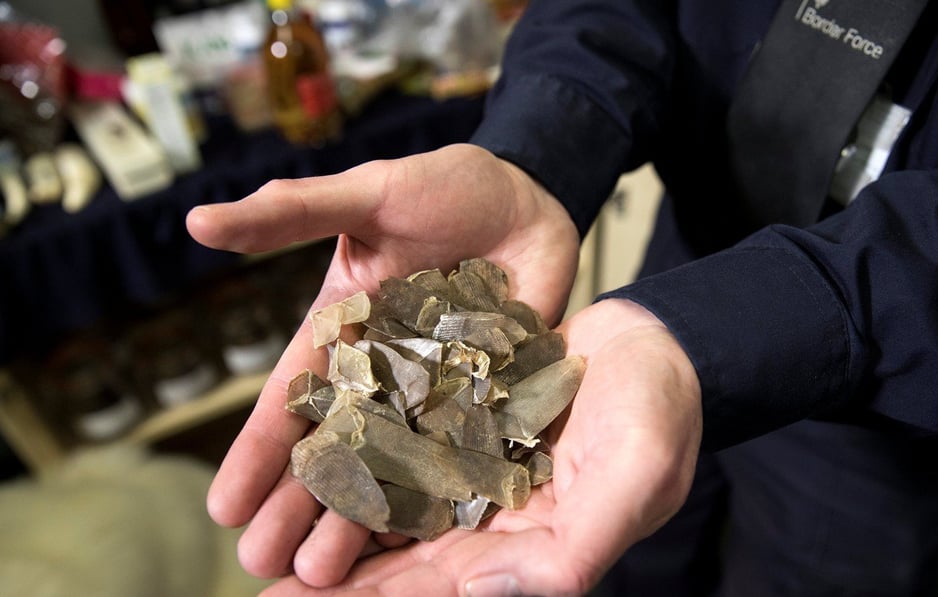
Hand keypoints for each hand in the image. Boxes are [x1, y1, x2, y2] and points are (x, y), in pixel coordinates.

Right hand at [186, 144, 580, 585]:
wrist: (531, 197)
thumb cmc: (446, 187)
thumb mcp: (366, 195)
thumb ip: (294, 213)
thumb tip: (199, 219)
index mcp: (343, 329)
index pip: (292, 398)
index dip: (260, 451)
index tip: (223, 505)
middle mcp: (384, 370)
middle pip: (336, 445)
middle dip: (298, 502)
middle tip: (261, 559)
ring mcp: (437, 388)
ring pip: (392, 462)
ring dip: (359, 515)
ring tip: (324, 572)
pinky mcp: (490, 395)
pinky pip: (463, 451)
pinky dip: (440, 494)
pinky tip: (415, 542)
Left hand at [261, 298, 702, 595]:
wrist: (656, 341)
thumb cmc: (660, 410)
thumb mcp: (635, 479)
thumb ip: (572, 550)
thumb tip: (485, 591)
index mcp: (538, 550)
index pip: (450, 590)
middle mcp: (501, 523)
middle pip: (410, 565)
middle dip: (340, 583)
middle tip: (267, 590)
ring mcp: (480, 475)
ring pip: (397, 513)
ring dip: (338, 529)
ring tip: (271, 542)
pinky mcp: (466, 428)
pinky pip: (406, 452)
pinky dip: (363, 464)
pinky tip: (316, 466)